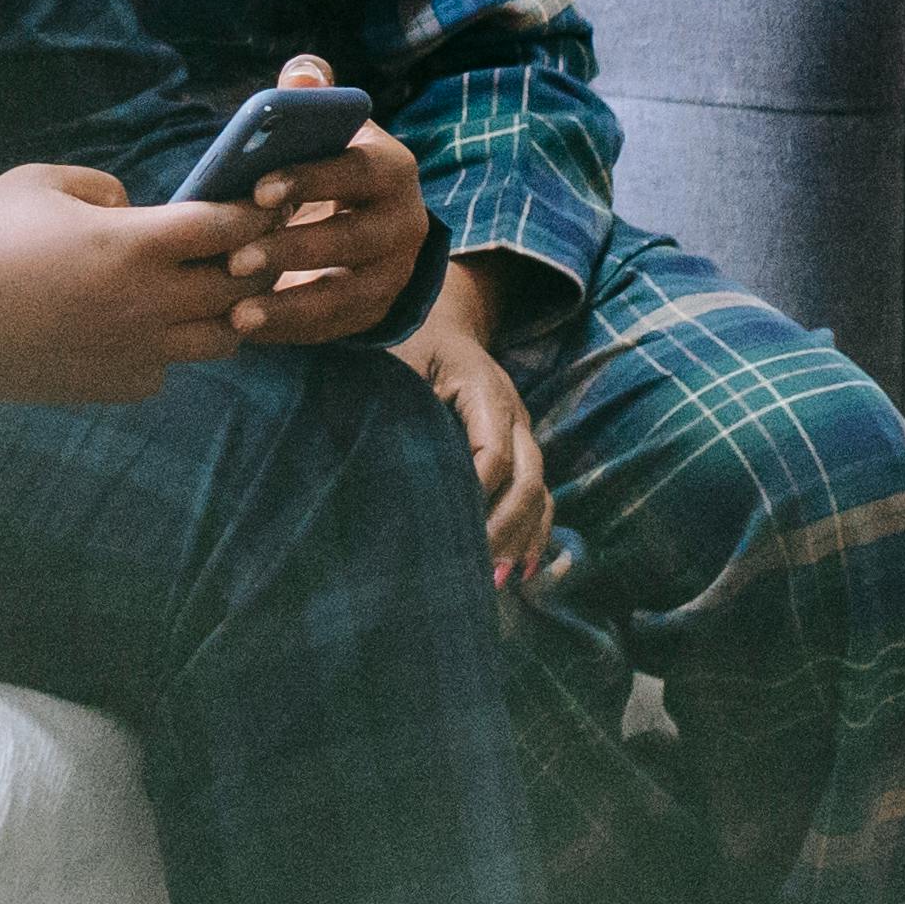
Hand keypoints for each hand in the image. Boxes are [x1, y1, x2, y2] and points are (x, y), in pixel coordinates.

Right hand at [0, 164, 264, 415]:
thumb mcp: (38, 182)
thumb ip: (101, 186)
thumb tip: (133, 207)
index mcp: (136, 244)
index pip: (229, 227)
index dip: (254, 212)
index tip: (260, 204)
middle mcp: (150, 302)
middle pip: (242, 287)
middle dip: (254, 263)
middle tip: (246, 250)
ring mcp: (138, 351)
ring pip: (222, 339)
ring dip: (221, 313)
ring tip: (199, 295)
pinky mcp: (117, 385)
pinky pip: (167, 369)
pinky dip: (166, 349)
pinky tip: (135, 330)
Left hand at [214, 56, 428, 350]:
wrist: (371, 221)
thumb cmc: (330, 166)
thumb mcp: (328, 131)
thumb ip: (312, 98)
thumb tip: (300, 74)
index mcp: (390, 169)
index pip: (355, 171)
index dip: (310, 178)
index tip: (258, 188)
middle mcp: (404, 223)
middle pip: (352, 240)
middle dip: (293, 250)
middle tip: (236, 261)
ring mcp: (394, 273)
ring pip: (347, 295)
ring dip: (291, 306)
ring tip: (239, 314)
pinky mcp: (376, 310)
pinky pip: (335, 328)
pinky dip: (291, 331)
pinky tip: (247, 329)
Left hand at [402, 309, 554, 583]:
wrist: (438, 321)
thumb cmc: (405, 343)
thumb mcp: (394, 362)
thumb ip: (387, 401)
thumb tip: (364, 456)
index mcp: (483, 388)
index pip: (492, 453)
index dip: (475, 494)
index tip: (449, 528)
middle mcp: (512, 413)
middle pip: (526, 478)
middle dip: (504, 527)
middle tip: (478, 570)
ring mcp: (521, 434)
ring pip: (538, 492)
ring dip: (522, 538)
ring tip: (498, 582)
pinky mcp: (520, 451)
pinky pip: (540, 496)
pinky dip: (535, 533)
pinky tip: (524, 571)